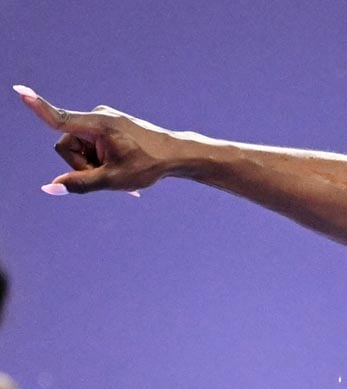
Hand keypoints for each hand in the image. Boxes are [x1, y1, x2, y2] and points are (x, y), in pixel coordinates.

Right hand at [14, 85, 180, 195]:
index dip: (37, 107)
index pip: (60, 118)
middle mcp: (96, 117)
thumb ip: (80, 184)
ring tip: (118, 171)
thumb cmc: (148, 166)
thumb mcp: (113, 180)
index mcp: (98, 125)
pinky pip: (91, 146)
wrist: (175, 154)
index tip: (19, 90)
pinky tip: (120, 171)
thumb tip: (49, 188)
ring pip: (78, 149)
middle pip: (67, 146)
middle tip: (109, 174)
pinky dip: (100, 160)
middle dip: (81, 165)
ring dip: (92, 164)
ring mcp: (101, 120)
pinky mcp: (106, 126)